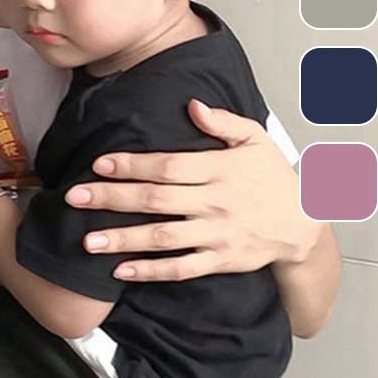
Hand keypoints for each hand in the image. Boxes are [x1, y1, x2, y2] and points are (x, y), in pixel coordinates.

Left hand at [65, 100, 320, 281]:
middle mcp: (215, 203)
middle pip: (156, 200)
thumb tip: (192, 105)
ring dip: (124, 239)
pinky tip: (120, 271)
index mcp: (219, 170)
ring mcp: (216, 234)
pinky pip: (181, 269)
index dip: (132, 165)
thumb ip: (223, 122)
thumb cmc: (272, 178)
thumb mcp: (255, 140)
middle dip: (113, 199)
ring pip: (163, 238)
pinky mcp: (219, 261)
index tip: (99, 165)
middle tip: (75, 198)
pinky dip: (151, 271)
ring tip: (87, 241)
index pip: (168, 166)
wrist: (303, 224)